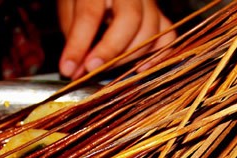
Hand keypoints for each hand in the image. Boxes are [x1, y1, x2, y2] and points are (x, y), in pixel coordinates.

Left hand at [57, 0, 174, 79]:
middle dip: (109, 51)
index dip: (79, 44)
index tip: (68, 68)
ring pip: (150, 31)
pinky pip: (168, 37)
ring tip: (107, 69)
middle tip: (91, 69)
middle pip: (129, 20)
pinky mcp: (160, 17)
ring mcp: (150, 4)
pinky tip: (139, 69)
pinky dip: (156, 57)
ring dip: (127, 57)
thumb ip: (73, 35)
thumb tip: (74, 70)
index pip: (91, 14)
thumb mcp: (70, 7)